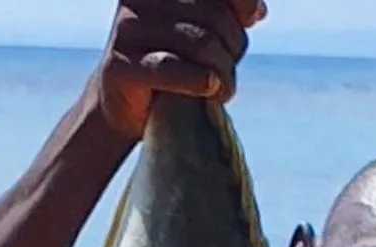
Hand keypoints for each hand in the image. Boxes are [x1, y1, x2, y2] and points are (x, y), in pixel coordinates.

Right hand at [97, 0, 265, 142]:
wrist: (123, 108)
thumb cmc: (168, 64)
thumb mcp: (196, 31)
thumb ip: (221, 14)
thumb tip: (256, 11)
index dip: (239, 1)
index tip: (252, 17)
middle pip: (214, 16)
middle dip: (232, 47)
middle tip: (228, 73)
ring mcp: (127, 30)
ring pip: (199, 43)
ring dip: (221, 72)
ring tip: (222, 90)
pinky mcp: (120, 66)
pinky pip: (171, 67)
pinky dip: (197, 80)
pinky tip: (209, 88)